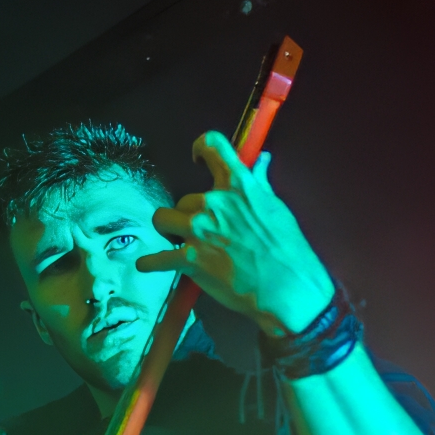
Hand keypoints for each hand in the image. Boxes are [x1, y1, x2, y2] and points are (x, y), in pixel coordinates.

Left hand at [136, 130, 334, 334]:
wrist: (285, 289)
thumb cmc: (288, 250)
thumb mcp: (277, 210)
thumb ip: (260, 185)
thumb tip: (261, 161)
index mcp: (238, 185)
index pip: (213, 145)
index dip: (201, 148)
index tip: (197, 157)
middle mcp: (213, 203)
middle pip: (185, 200)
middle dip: (190, 215)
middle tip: (201, 232)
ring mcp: (198, 230)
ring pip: (162, 219)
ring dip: (168, 230)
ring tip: (175, 241)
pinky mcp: (189, 259)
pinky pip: (158, 259)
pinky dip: (151, 263)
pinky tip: (146, 265)